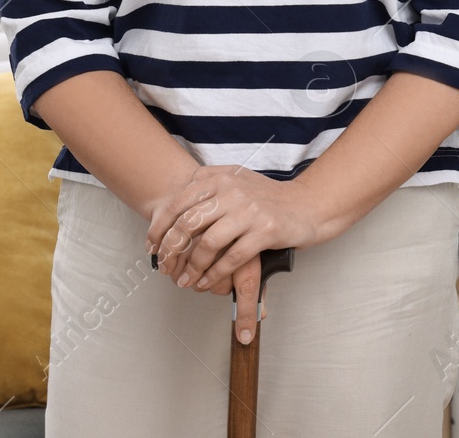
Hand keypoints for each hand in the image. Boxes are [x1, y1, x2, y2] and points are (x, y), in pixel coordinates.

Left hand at [144, 166, 324, 338]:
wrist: (307, 206)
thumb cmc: (269, 198)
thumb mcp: (238, 179)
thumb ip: (210, 180)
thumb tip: (179, 191)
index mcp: (222, 177)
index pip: (178, 202)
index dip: (159, 227)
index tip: (151, 246)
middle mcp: (233, 191)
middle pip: (188, 223)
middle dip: (171, 250)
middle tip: (164, 267)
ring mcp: (250, 210)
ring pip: (208, 243)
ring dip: (191, 267)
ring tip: (185, 280)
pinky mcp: (265, 230)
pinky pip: (232, 257)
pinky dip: (215, 273)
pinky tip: (207, 281)